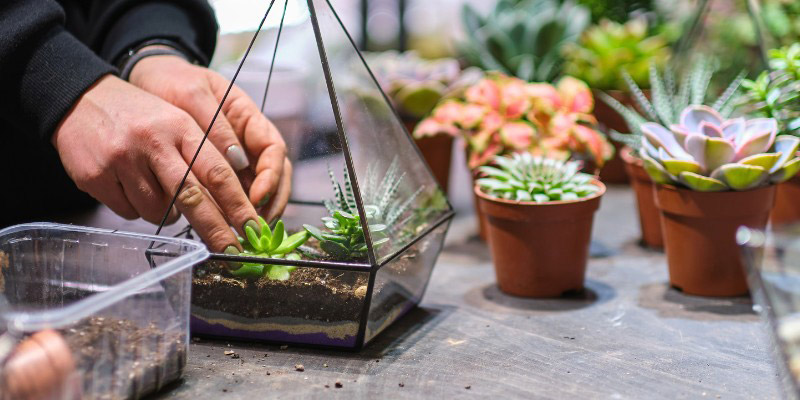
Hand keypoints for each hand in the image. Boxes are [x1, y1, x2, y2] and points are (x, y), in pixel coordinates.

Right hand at [53, 75, 261, 252]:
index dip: (238, 205)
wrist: (80, 99)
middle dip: (216, 229)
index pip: (218, 172)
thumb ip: (205, 155)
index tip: (253, 228)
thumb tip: (233, 202)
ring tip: (156, 186)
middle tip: (232, 250)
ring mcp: (123, 160)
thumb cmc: (140, 117)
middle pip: (192, 197)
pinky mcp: (96, 177)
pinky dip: (136, 207)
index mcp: (180, 126)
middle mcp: (153, 142)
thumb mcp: (178, 122)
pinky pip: (129, 212)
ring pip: (158, 212)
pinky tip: (129, 184)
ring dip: (166, 212)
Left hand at [128, 52, 290, 222]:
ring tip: (244, 233)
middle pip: (276, 175)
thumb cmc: (173, 82)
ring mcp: (237, 155)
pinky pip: (234, 192)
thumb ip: (216, 126)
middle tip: (255, 226)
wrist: (150, 80)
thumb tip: (237, 160)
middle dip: (271, 203)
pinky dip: (233, 211)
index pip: (274, 150)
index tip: (257, 197)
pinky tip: (225, 226)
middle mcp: (249, 139)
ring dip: (258, 212)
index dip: (271, 176)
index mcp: (249, 117)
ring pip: (260, 188)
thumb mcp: (193, 95)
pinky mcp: (219, 169)